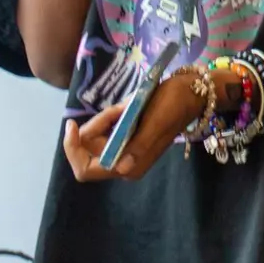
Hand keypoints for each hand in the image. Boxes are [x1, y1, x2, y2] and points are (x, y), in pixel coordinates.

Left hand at [62, 68, 216, 181]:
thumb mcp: (156, 122)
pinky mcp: (127, 139)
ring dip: (103, 120)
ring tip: (125, 106)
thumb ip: (139, 145)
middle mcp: (125, 163)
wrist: (191, 92)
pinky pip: (103, 132)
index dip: (74, 151)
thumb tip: (122, 169)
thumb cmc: (175, 104)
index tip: (72, 125)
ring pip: (94, 140)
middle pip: (87, 152)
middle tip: (115, 109)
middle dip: (94, 129)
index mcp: (131, 165)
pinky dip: (108, 118)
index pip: (87, 169)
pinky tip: (125, 108)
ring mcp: (125, 151)